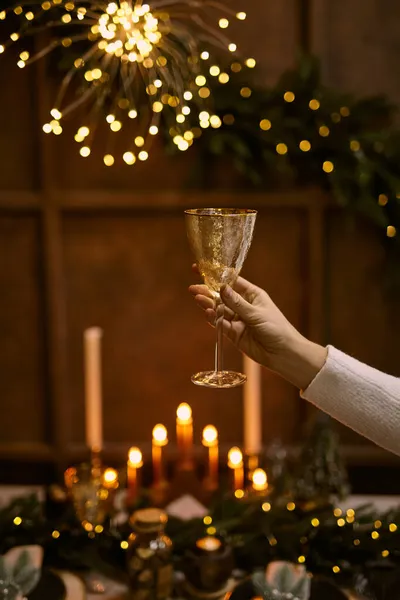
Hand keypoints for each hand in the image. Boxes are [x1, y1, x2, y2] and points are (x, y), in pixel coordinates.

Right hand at [189, 267, 326, 388]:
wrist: (283, 353)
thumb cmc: (276, 328)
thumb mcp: (256, 313)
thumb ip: (236, 302)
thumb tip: (221, 287)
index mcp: (252, 294)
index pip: (232, 281)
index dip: (217, 276)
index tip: (202, 269)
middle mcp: (244, 305)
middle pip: (222, 296)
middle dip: (208, 292)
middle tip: (193, 288)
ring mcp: (238, 320)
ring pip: (220, 310)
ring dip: (209, 305)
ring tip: (198, 299)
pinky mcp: (234, 334)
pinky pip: (221, 324)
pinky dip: (214, 320)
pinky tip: (208, 314)